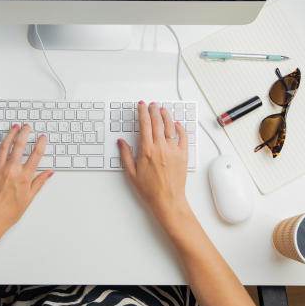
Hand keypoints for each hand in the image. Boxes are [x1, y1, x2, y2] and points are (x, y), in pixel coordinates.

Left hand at [0, 124, 52, 243]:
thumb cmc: (9, 213)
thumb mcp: (29, 198)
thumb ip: (39, 182)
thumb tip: (49, 173)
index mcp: (24, 177)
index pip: (36, 155)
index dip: (41, 143)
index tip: (43, 137)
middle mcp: (11, 170)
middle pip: (20, 146)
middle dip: (25, 133)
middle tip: (27, 126)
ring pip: (4, 147)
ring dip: (10, 135)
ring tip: (14, 127)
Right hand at [118, 101, 189, 231]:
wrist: (168, 201)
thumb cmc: (150, 190)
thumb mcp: (132, 173)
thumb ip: (126, 155)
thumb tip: (121, 142)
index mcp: (147, 151)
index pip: (144, 124)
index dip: (142, 112)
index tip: (141, 106)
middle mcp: (161, 148)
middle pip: (157, 122)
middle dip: (154, 110)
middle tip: (151, 104)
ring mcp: (173, 151)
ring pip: (170, 127)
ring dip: (166, 116)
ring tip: (163, 110)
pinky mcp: (183, 155)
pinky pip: (183, 137)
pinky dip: (180, 128)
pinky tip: (177, 124)